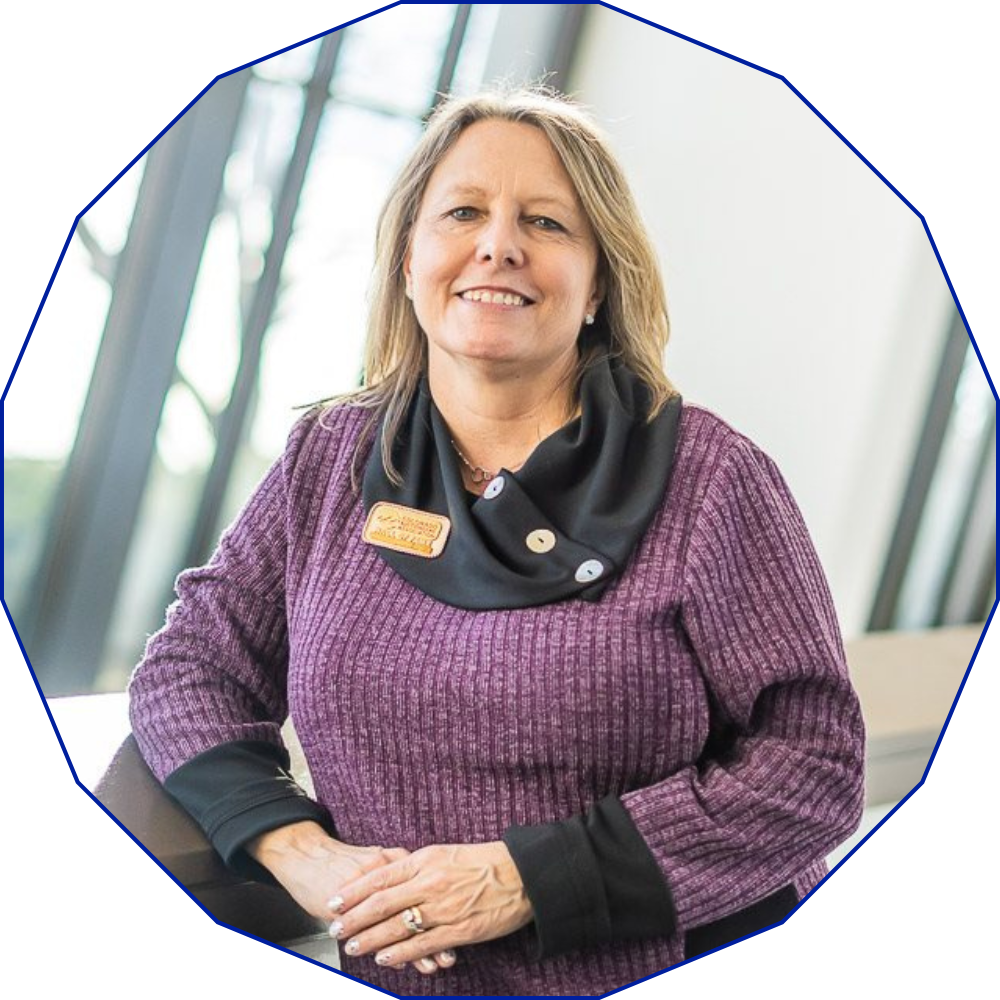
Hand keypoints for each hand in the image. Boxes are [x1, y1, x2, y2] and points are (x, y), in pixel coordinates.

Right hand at [247, 821, 454, 974]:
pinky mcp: (345, 902)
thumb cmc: (342, 859)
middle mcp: (383, 869)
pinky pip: (371, 927)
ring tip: (432, 964)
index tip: (461, 925)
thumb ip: (398, 872)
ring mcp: (364, 886)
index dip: (443, 907)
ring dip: (416, 946)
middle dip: (436, 930)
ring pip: (396, 919)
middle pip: (416, 903)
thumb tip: (422, 889)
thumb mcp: (375, 858)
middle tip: (451, 952)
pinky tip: (395, 960)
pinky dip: (384, 945)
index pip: (424, 886)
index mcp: (393, 859)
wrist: (304, 854)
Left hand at [330, 841, 532, 972]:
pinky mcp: (458, 931)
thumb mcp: (446, 853)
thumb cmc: (484, 862)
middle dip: (354, 917)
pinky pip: (422, 945)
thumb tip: (391, 876)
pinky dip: (400, 953)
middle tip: (334, 927)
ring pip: (397, 926)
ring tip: (352, 945)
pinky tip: (384, 958)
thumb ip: (418, 866)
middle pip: (381, 902)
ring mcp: (443, 908)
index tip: (334, 900)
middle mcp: (430, 883)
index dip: (354, 891)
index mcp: (426, 860)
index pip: (380, 876)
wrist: (522, 874)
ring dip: (371, 938)